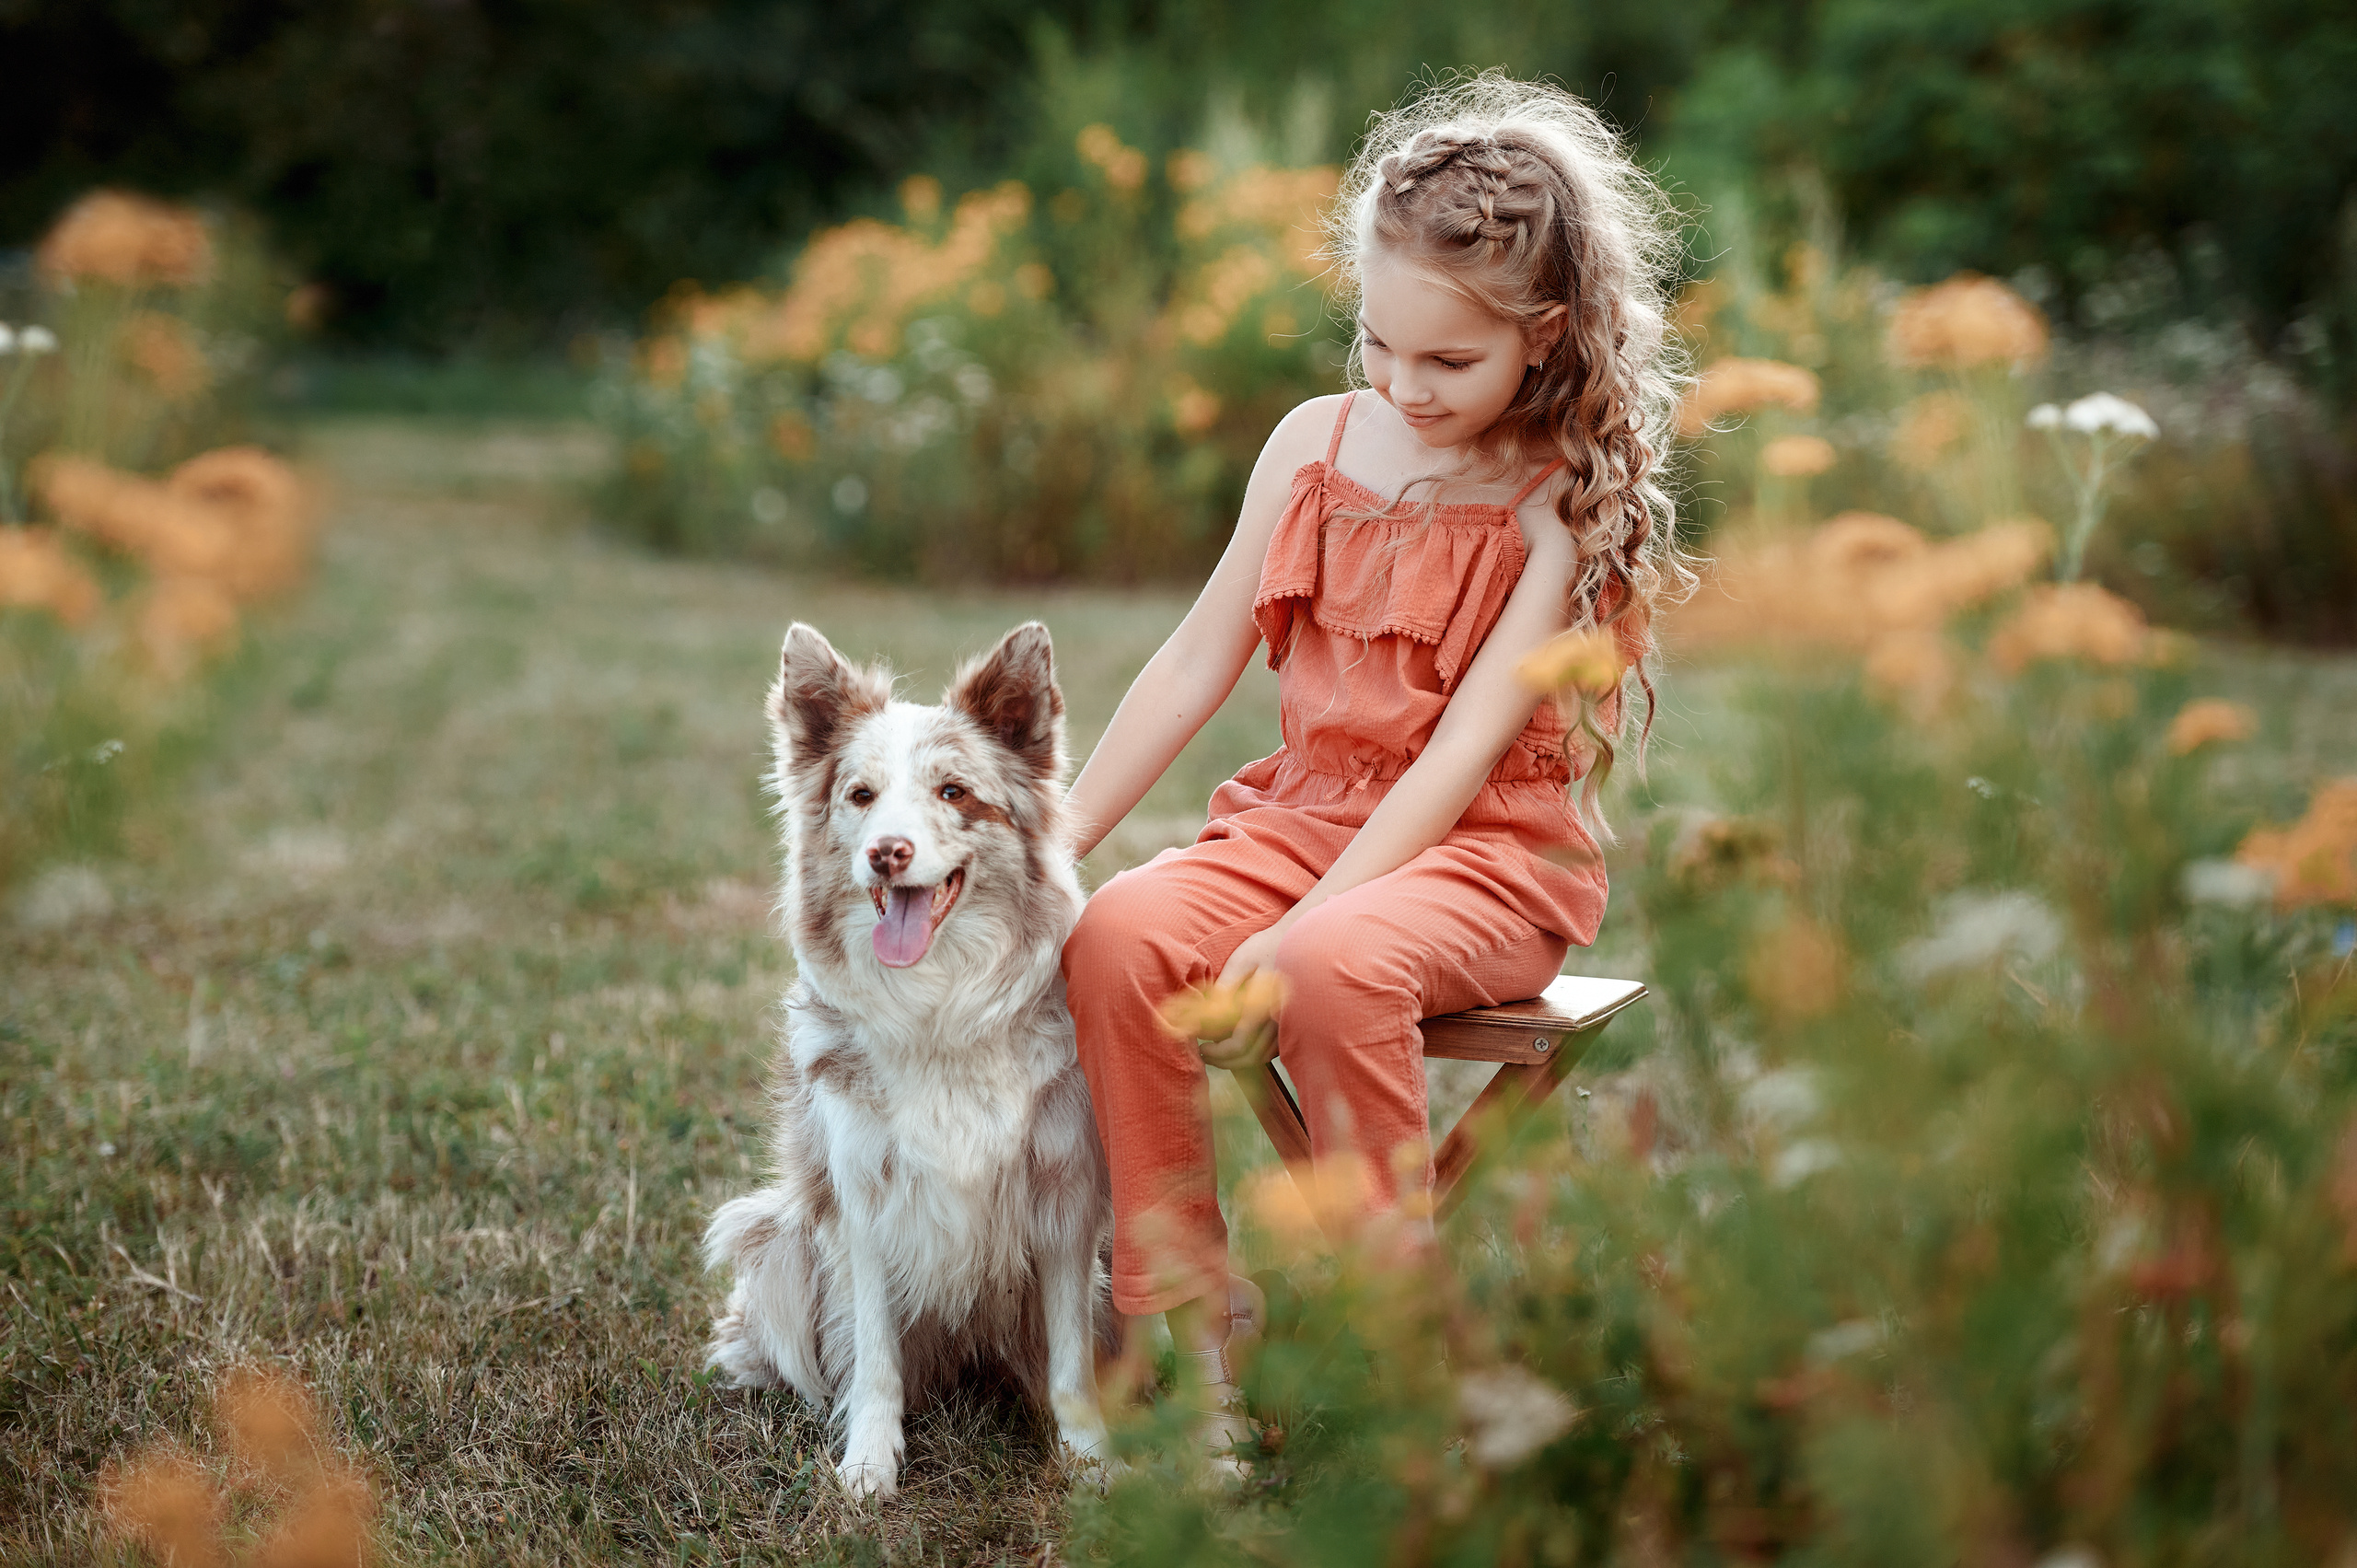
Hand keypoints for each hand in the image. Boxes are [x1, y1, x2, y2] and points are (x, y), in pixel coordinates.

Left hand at [1196, 920, 1289, 1069]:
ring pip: (1263, 1056)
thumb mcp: (1242, 961)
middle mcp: (1279, 1021)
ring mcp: (1289, 1025)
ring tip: (1220, 1051)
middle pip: (1251, 1058)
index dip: (1217, 1052)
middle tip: (1206, 1053)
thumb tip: (1205, 1017)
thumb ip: (1224, 991)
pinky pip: (1273, 1050)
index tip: (1201, 1045)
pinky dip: (1255, 1053)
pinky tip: (1241, 1044)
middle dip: (1225, 1062)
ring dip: (1240, 1061)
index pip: (1238, 1045)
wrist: (1301, 939)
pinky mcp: (1293, 1024)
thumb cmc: (1268, 947)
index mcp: (1264, 1006)